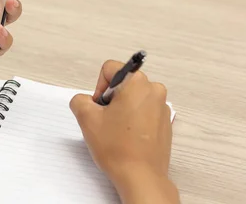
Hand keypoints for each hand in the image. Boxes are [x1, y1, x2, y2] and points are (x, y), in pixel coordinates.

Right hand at [69, 61, 177, 203]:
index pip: (110, 69)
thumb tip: (87, 101)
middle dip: (111, 98)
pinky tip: (128, 137)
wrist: (141, 176)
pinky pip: (144, 111)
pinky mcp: (165, 122)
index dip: (99, 87)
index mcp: (137, 83)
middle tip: (106, 120)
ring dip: (122, 109)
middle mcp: (154, 90)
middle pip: (123, 83)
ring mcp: (163, 107)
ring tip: (117, 130)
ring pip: (134, 97)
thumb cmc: (117, 146)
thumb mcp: (86, 118)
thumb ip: (80, 100)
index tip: (99, 106)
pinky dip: (134, 119)